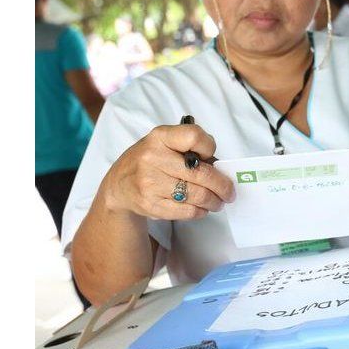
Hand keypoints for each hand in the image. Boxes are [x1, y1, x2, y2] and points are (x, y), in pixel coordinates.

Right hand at [101, 123, 235, 221]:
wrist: (119, 185)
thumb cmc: (150, 160)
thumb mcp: (165, 144)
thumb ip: (190, 149)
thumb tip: (220, 168)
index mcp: (160, 137)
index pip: (194, 136)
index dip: (208, 147)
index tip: (211, 156)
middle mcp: (153, 158)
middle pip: (201, 174)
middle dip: (222, 186)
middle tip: (229, 192)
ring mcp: (150, 183)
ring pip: (197, 195)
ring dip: (214, 201)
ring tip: (218, 202)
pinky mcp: (151, 205)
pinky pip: (187, 211)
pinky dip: (200, 211)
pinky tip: (202, 208)